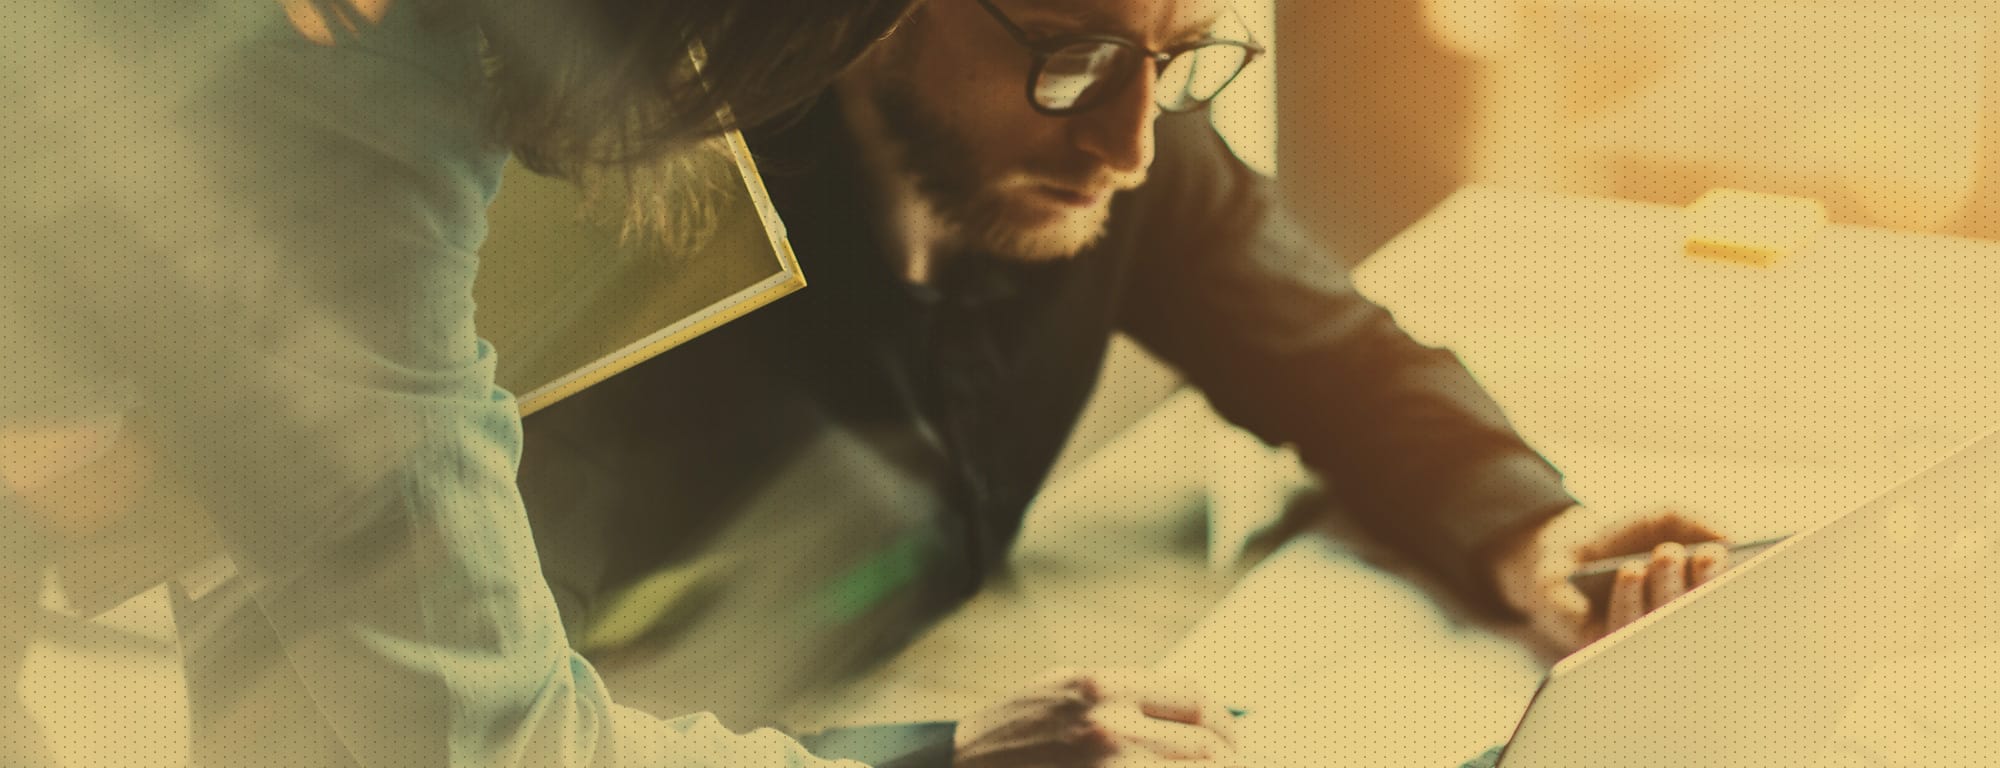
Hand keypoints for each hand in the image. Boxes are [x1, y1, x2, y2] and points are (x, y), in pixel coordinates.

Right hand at [954, 669, 1241, 766]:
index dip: (1223, 726)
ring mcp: (1107, 766)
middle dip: (1225, 764)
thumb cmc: (1012, 734)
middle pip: (1206, 749)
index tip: (1227, 743)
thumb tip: (1192, 716)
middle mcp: (1111, 724)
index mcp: (1104, 686)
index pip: (1197, 700)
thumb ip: (1124, 696)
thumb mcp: (1065, 690)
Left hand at [1492, 505, 1728, 652]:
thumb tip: (1732, 540)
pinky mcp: (1604, 648)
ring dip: (1666, 588)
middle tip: (1708, 556)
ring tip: (1666, 553)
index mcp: (1703, 605)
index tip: (1751, 569)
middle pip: (1702, 626)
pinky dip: (1629, 600)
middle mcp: (1678, 632)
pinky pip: (1620, 634)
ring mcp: (1642, 643)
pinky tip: (1632, 571)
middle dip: (1706, 587)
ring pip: (1662, 630)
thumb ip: (1699, 525)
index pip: (1734, 613)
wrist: (1563, 547)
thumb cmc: (1625, 536)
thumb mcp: (1665, 520)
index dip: (1743, 594)